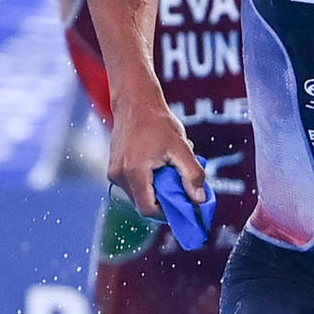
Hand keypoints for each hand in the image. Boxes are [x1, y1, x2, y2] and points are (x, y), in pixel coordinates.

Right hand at [106, 98, 203, 217]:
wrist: (135, 101)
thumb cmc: (158, 122)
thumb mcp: (181, 148)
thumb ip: (192, 175)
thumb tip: (199, 200)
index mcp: (134, 172)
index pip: (148, 210)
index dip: (167, 212)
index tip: (182, 204)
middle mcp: (119, 175)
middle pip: (143, 203)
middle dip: (163, 198)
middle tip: (179, 182)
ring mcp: (114, 172)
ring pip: (138, 194)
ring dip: (155, 189)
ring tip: (167, 167)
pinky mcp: (114, 167)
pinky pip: (133, 184)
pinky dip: (147, 180)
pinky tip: (157, 163)